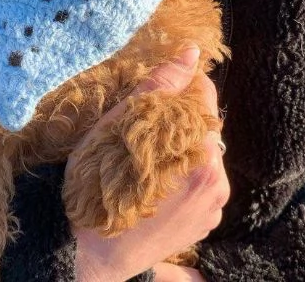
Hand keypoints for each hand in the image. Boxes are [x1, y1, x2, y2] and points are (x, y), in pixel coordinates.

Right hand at [68, 45, 228, 281]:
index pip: (204, 95)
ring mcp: (214, 205)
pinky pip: (202, 183)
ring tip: (148, 162)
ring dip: (183, 149)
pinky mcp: (207, 224)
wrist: (89, 252)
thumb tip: (191, 52)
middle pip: (204, 127)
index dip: (179, 88)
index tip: (156, 98)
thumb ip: (160, 87)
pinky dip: (185, 176)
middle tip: (144, 133)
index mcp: (198, 148)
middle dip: (180, 121)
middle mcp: (216, 177)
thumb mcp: (118, 125)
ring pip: (203, 155)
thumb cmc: (96, 184)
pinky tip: (157, 186)